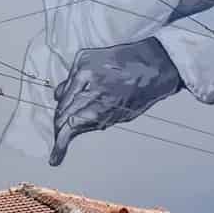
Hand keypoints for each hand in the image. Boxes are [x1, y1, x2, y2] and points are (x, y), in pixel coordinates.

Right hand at [49, 37, 183, 164]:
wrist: (157, 60)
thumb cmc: (146, 89)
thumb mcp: (124, 115)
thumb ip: (96, 122)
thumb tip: (73, 131)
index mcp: (102, 101)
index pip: (69, 126)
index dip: (60, 144)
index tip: (56, 156)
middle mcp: (89, 82)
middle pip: (62, 112)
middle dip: (60, 128)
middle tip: (61, 140)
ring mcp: (84, 66)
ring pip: (61, 96)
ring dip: (64, 109)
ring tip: (70, 118)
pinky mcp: (83, 57)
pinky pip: (69, 80)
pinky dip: (71, 90)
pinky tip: (78, 96)